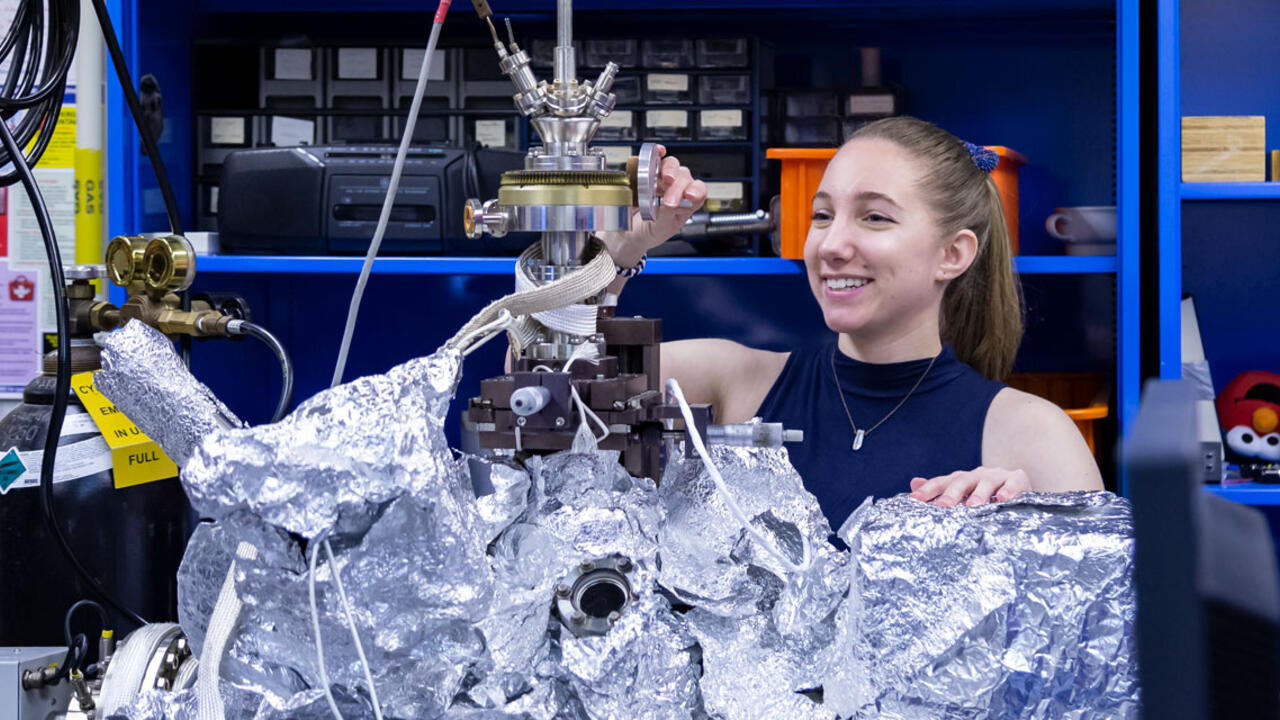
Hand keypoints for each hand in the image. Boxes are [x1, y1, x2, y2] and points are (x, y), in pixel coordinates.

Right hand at [600, 145, 706, 262]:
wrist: (625, 234)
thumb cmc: (647, 233)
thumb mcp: (659, 230)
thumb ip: (668, 216)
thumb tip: (671, 203)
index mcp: (685, 204)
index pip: (698, 192)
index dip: (697, 191)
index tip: (689, 195)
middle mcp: (675, 189)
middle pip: (684, 177)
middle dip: (678, 186)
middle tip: (669, 200)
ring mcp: (660, 179)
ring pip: (672, 165)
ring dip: (669, 170)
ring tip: (664, 179)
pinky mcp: (645, 172)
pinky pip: (653, 159)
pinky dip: (656, 153)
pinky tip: (658, 153)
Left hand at [909, 467, 1030, 506]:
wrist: (1018, 488)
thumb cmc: (985, 494)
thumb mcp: (963, 493)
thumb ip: (941, 490)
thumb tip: (913, 483)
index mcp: (961, 479)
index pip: (941, 483)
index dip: (928, 490)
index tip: (914, 499)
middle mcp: (976, 475)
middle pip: (961, 482)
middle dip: (951, 494)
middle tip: (942, 506)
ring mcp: (997, 476)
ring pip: (986, 483)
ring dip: (979, 494)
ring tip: (972, 506)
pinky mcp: (1017, 479)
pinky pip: (1013, 483)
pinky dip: (1009, 490)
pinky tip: (1004, 499)